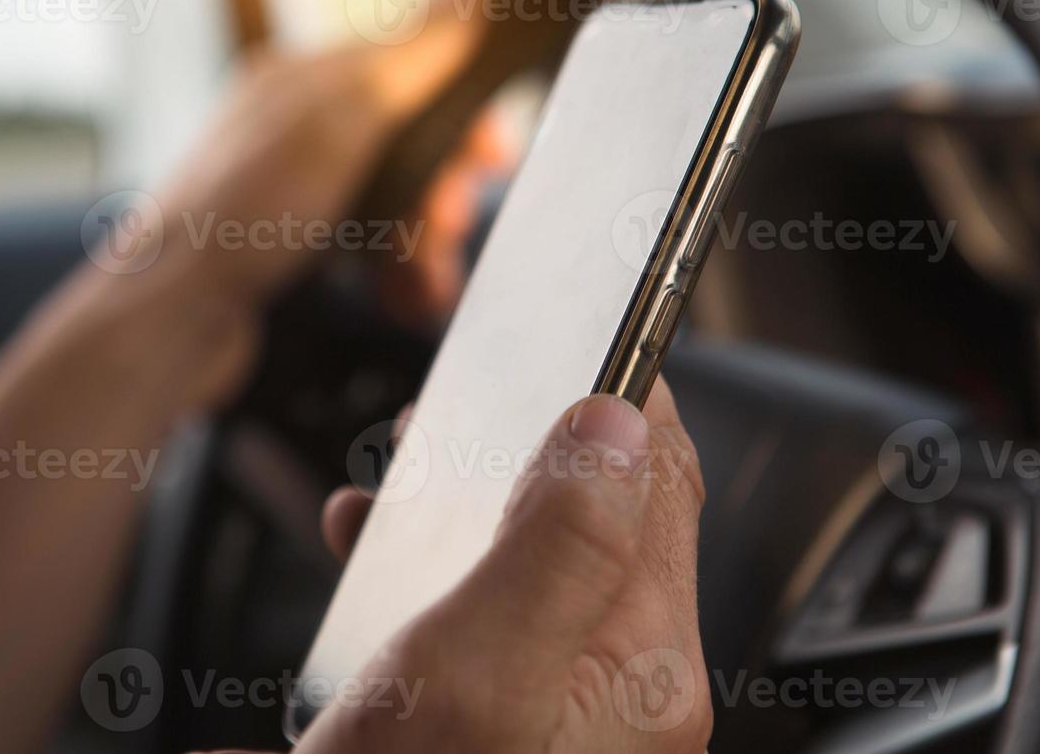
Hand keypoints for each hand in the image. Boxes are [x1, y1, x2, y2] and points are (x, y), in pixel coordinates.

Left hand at [64, 0, 485, 410]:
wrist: (169, 319)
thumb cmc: (242, 214)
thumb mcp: (338, 121)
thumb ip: (409, 57)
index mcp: (300, 80)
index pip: (409, 71)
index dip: (460, 113)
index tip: (492, 156)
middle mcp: (294, 128)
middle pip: (407, 143)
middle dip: (440, 191)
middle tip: (447, 229)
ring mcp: (290, 190)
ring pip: (391, 203)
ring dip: (425, 245)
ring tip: (429, 286)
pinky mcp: (291, 249)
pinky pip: (366, 251)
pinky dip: (395, 275)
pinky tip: (406, 302)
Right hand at [288, 379, 710, 752]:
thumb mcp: (479, 674)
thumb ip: (558, 547)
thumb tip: (616, 423)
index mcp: (645, 669)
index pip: (663, 484)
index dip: (627, 392)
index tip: (582, 326)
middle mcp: (622, 688)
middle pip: (602, 514)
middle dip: (534, 440)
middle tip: (475, 391)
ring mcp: (565, 706)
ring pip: (539, 554)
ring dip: (477, 494)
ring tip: (416, 454)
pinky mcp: (507, 717)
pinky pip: (492, 609)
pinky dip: (437, 562)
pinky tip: (376, 547)